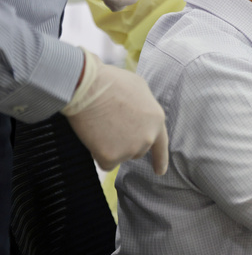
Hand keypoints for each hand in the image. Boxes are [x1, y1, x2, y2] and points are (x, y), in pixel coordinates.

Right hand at [61, 48, 168, 174]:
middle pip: (136, 151)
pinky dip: (98, 154)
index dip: (160, 160)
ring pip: (120, 156)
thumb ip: (144, 108)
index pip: (161, 145)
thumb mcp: (139, 88)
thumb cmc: (110, 82)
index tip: (160, 172)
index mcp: (157, 120)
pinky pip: (105, 162)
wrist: (87, 87)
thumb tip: (141, 117)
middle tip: (110, 124)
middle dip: (125, 143)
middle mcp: (147, 137)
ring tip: (102, 125)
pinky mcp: (112, 157)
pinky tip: (94, 136)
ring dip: (111, 147)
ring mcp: (130, 149)